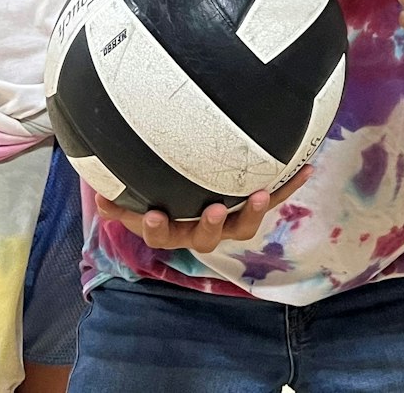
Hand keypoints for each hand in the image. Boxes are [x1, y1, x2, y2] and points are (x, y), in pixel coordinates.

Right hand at [92, 165, 308, 252]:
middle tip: (213, 210)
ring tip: (259, 193)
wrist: (190, 196)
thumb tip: (96, 188)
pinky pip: (271, 198)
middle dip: (209, 224)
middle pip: (205, 236)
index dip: (154, 226)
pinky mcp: (251, 206)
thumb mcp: (135, 194)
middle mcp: (200, 229)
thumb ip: (119, 196)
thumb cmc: (156, 192)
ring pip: (241, 225)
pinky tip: (307, 167)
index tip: (152, 214)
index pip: (158, 232)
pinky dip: (288, 185)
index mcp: (170, 227)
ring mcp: (229, 221)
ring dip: (251, 210)